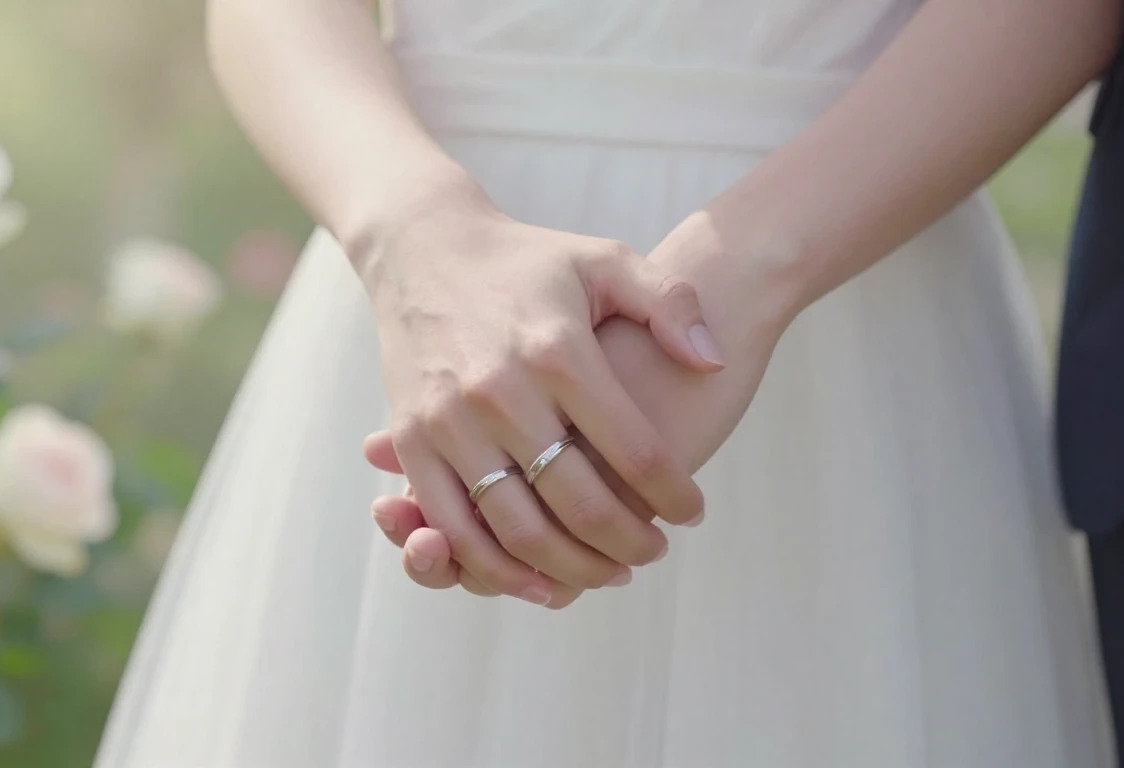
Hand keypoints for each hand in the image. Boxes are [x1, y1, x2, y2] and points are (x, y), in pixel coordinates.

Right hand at [356, 182, 726, 605]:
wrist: (421, 247)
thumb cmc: (526, 261)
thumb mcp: (604, 260)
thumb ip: (668, 304)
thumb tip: (712, 361)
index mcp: (558, 352)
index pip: (634, 451)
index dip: (673, 494)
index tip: (693, 512)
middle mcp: (501, 391)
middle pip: (578, 503)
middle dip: (629, 543)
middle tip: (655, 551)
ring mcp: (449, 421)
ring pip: (516, 529)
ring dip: (570, 567)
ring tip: (608, 571)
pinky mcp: (410, 440)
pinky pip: (453, 526)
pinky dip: (496, 568)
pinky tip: (538, 580)